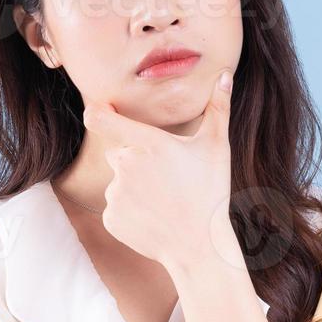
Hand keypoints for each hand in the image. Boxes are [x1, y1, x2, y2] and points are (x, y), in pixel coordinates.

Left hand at [80, 67, 234, 269]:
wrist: (199, 246)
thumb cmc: (211, 192)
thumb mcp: (217, 147)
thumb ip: (218, 107)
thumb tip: (224, 75)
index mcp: (147, 143)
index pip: (100, 118)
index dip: (97, 112)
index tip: (101, 111)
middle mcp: (125, 165)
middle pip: (117, 152)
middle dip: (134, 159)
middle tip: (164, 176)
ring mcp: (115, 193)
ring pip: (117, 182)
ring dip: (133, 187)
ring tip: (163, 200)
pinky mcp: (111, 218)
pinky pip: (116, 207)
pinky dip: (130, 211)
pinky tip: (154, 217)